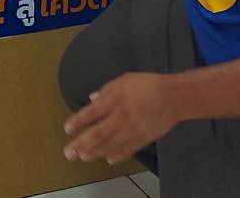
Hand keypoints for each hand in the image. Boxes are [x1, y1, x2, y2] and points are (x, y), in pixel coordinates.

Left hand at [63, 72, 177, 164]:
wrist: (172, 96)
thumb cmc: (146, 84)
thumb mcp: (123, 80)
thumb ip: (106, 90)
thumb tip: (92, 98)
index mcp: (114, 100)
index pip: (90, 113)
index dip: (77, 122)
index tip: (67, 129)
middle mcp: (120, 117)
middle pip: (96, 134)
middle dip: (80, 145)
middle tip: (69, 153)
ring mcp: (131, 130)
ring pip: (109, 145)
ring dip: (94, 152)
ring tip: (83, 157)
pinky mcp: (142, 139)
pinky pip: (127, 150)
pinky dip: (116, 155)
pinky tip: (108, 159)